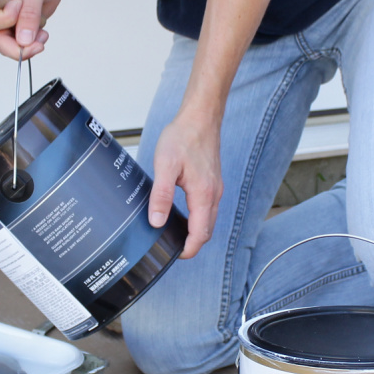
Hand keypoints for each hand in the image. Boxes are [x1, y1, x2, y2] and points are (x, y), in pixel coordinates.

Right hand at [0, 0, 73, 58]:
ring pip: (8, 44)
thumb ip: (29, 13)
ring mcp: (6, 20)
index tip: (20, 5)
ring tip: (43, 36)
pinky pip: (20, 44)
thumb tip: (24, 39)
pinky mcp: (18, 27)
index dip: (4, 20)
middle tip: (35, 45)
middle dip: (16, 46)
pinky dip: (32, 44)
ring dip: (26, 46)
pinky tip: (42, 34)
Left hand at [148, 111, 223, 258]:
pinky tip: (182, 215)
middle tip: (171, 249)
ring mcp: (215, 188)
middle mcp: (213, 194)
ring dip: (195, 232)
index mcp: (203, 195)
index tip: (174, 256)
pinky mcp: (212, 182)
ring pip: (208, 220)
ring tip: (174, 235)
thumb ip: (161, 196)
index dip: (188, 250)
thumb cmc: (182, 137)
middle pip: (206, 231)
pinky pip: (208, 208)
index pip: (200, 234)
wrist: (200, 118)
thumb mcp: (165, 166)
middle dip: (191, 244)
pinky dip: (198, 219)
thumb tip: (157, 222)